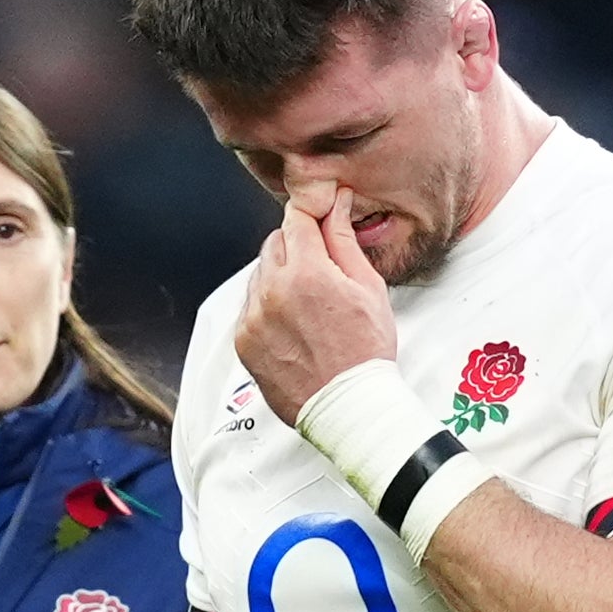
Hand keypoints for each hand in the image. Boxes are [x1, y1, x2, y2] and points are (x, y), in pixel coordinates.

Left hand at [234, 182, 399, 425]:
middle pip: (274, 243)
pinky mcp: (243, 341)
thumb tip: (335, 203)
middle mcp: (272, 291)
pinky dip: (267, 308)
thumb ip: (344, 241)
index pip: (296, 218)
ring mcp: (253, 318)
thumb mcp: (368, 288)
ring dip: (279, 278)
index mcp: (307, 273)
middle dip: (296, 248)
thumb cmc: (366, 352)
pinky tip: (293, 325)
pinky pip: (250, 307)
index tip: (319, 220)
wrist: (348, 408)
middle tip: (321, 273)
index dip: (311, 216)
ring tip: (308, 306)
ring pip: (259, 274)